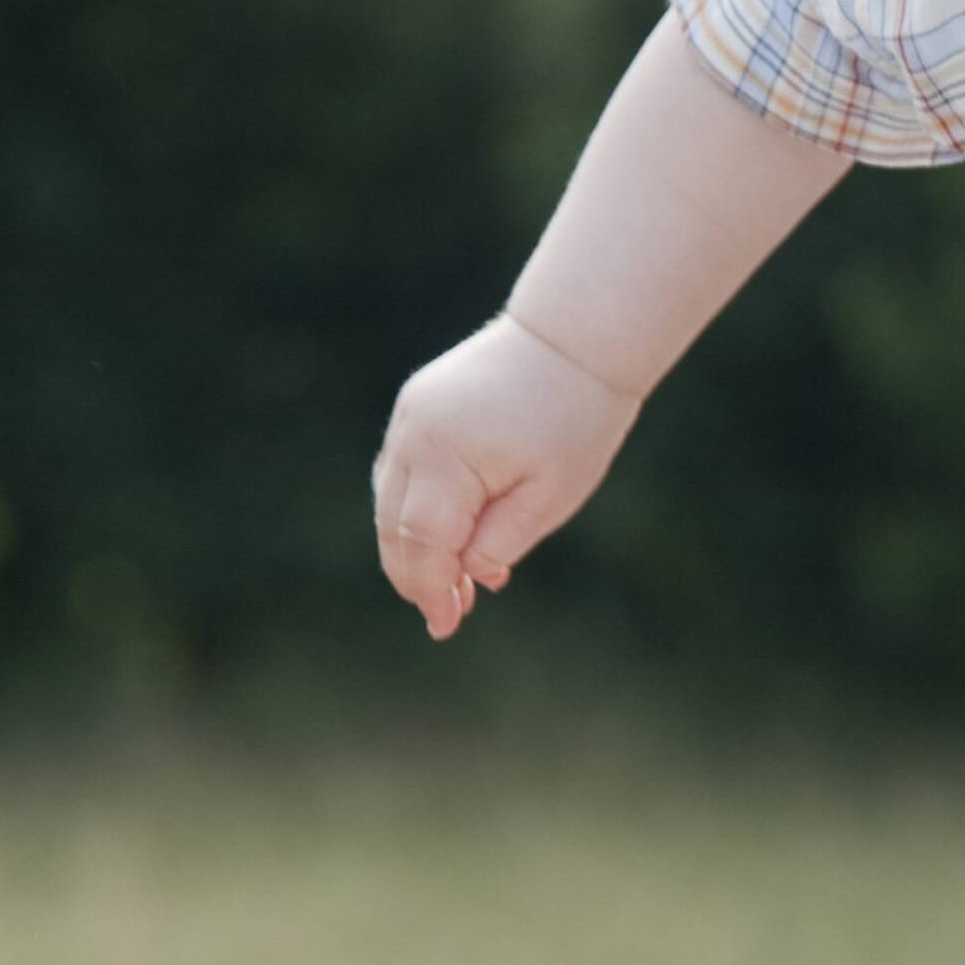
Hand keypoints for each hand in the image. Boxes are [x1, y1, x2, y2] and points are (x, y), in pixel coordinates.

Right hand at [372, 317, 635, 636]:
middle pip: (394, 525)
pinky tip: (451, 536)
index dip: (431, 589)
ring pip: (389, 500)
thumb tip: (466, 575)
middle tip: (451, 613)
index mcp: (446, 455)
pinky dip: (416, 510)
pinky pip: (401, 472)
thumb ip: (502, 540)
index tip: (445, 626)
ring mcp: (409, 416)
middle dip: (418, 576)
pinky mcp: (416, 406)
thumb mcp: (550, 495)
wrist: (574, 338)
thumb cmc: (574, 417)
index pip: (422, 542)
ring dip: (415, 546)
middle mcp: (414, 433)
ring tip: (457, 583)